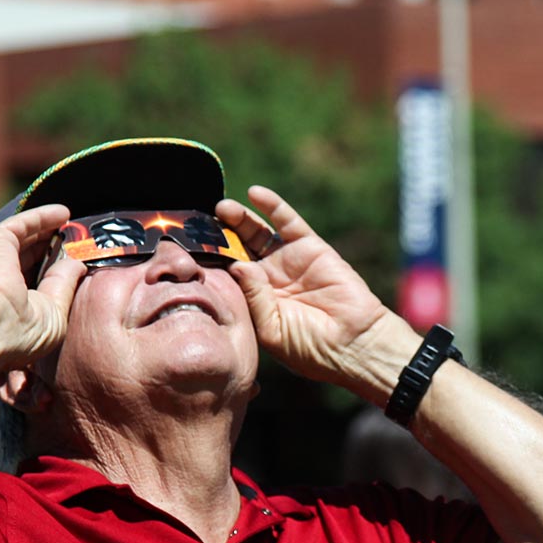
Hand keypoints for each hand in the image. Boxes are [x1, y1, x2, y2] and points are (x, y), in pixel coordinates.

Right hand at [0, 203, 77, 365]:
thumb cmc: (22, 332)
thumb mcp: (56, 313)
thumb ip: (66, 285)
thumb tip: (79, 263)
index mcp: (14, 303)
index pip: (39, 281)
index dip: (59, 270)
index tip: (80, 261)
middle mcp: (2, 280)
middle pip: (33, 257)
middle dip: (56, 248)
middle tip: (80, 240)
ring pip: (28, 238)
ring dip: (51, 229)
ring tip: (75, 224)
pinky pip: (23, 223)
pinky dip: (44, 217)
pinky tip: (64, 214)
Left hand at [216, 187, 402, 390]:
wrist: (352, 344)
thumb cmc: (309, 348)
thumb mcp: (271, 328)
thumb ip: (253, 296)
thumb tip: (237, 264)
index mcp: (255, 300)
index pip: (227, 272)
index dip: (211, 259)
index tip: (190, 247)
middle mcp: (269, 278)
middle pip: (238, 248)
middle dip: (220, 234)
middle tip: (202, 223)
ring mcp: (289, 261)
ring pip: (258, 232)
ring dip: (240, 218)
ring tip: (223, 207)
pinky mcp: (310, 248)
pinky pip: (287, 222)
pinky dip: (273, 206)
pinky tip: (255, 194)